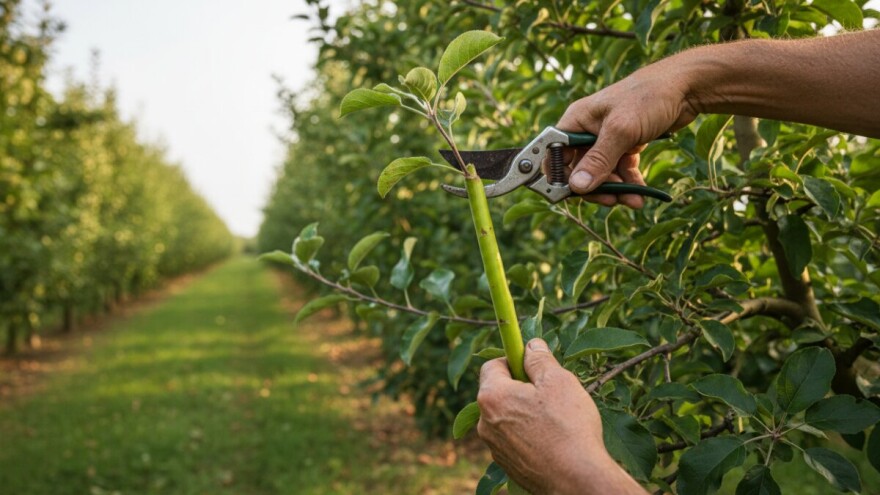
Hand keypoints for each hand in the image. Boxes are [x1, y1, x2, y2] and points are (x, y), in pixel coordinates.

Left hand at [476, 339, 645, 494]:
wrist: (577, 480)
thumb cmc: (568, 427)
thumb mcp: (558, 381)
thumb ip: (539, 358)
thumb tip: (531, 345)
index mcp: (492, 397)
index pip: (492, 365)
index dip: (513, 360)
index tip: (532, 363)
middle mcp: (484, 423)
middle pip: (498, 392)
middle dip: (520, 387)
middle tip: (549, 393)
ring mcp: (495, 447)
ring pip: (507, 417)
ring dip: (524, 412)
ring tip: (554, 420)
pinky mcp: (507, 465)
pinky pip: (514, 439)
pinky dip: (528, 435)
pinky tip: (552, 440)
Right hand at [556, 59, 697, 207]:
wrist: (686, 87)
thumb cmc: (648, 97)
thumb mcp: (621, 130)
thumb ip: (598, 160)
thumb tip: (577, 187)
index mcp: (577, 121)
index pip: (556, 154)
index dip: (559, 176)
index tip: (572, 195)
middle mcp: (588, 130)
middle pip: (579, 169)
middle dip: (594, 187)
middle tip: (610, 199)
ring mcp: (607, 139)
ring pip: (602, 174)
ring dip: (615, 190)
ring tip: (633, 200)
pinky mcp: (626, 145)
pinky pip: (620, 171)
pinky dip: (628, 184)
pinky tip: (640, 194)